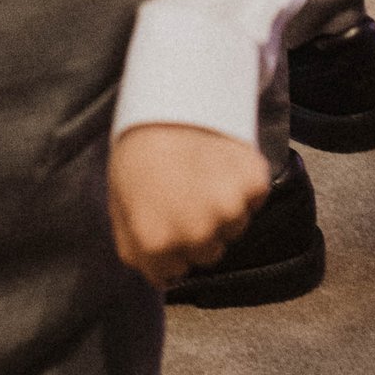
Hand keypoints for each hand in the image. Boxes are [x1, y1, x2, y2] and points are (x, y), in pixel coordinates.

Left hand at [108, 122, 270, 289]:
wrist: (169, 98)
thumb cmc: (139, 150)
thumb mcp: (119, 204)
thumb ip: (135, 249)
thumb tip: (159, 276)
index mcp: (156, 244)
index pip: (173, 275)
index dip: (169, 248)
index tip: (165, 218)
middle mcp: (195, 235)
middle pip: (209, 254)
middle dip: (198, 230)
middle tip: (184, 191)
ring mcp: (228, 210)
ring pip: (234, 227)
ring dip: (223, 207)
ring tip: (201, 171)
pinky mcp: (253, 185)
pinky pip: (254, 200)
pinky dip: (243, 184)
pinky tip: (220, 161)